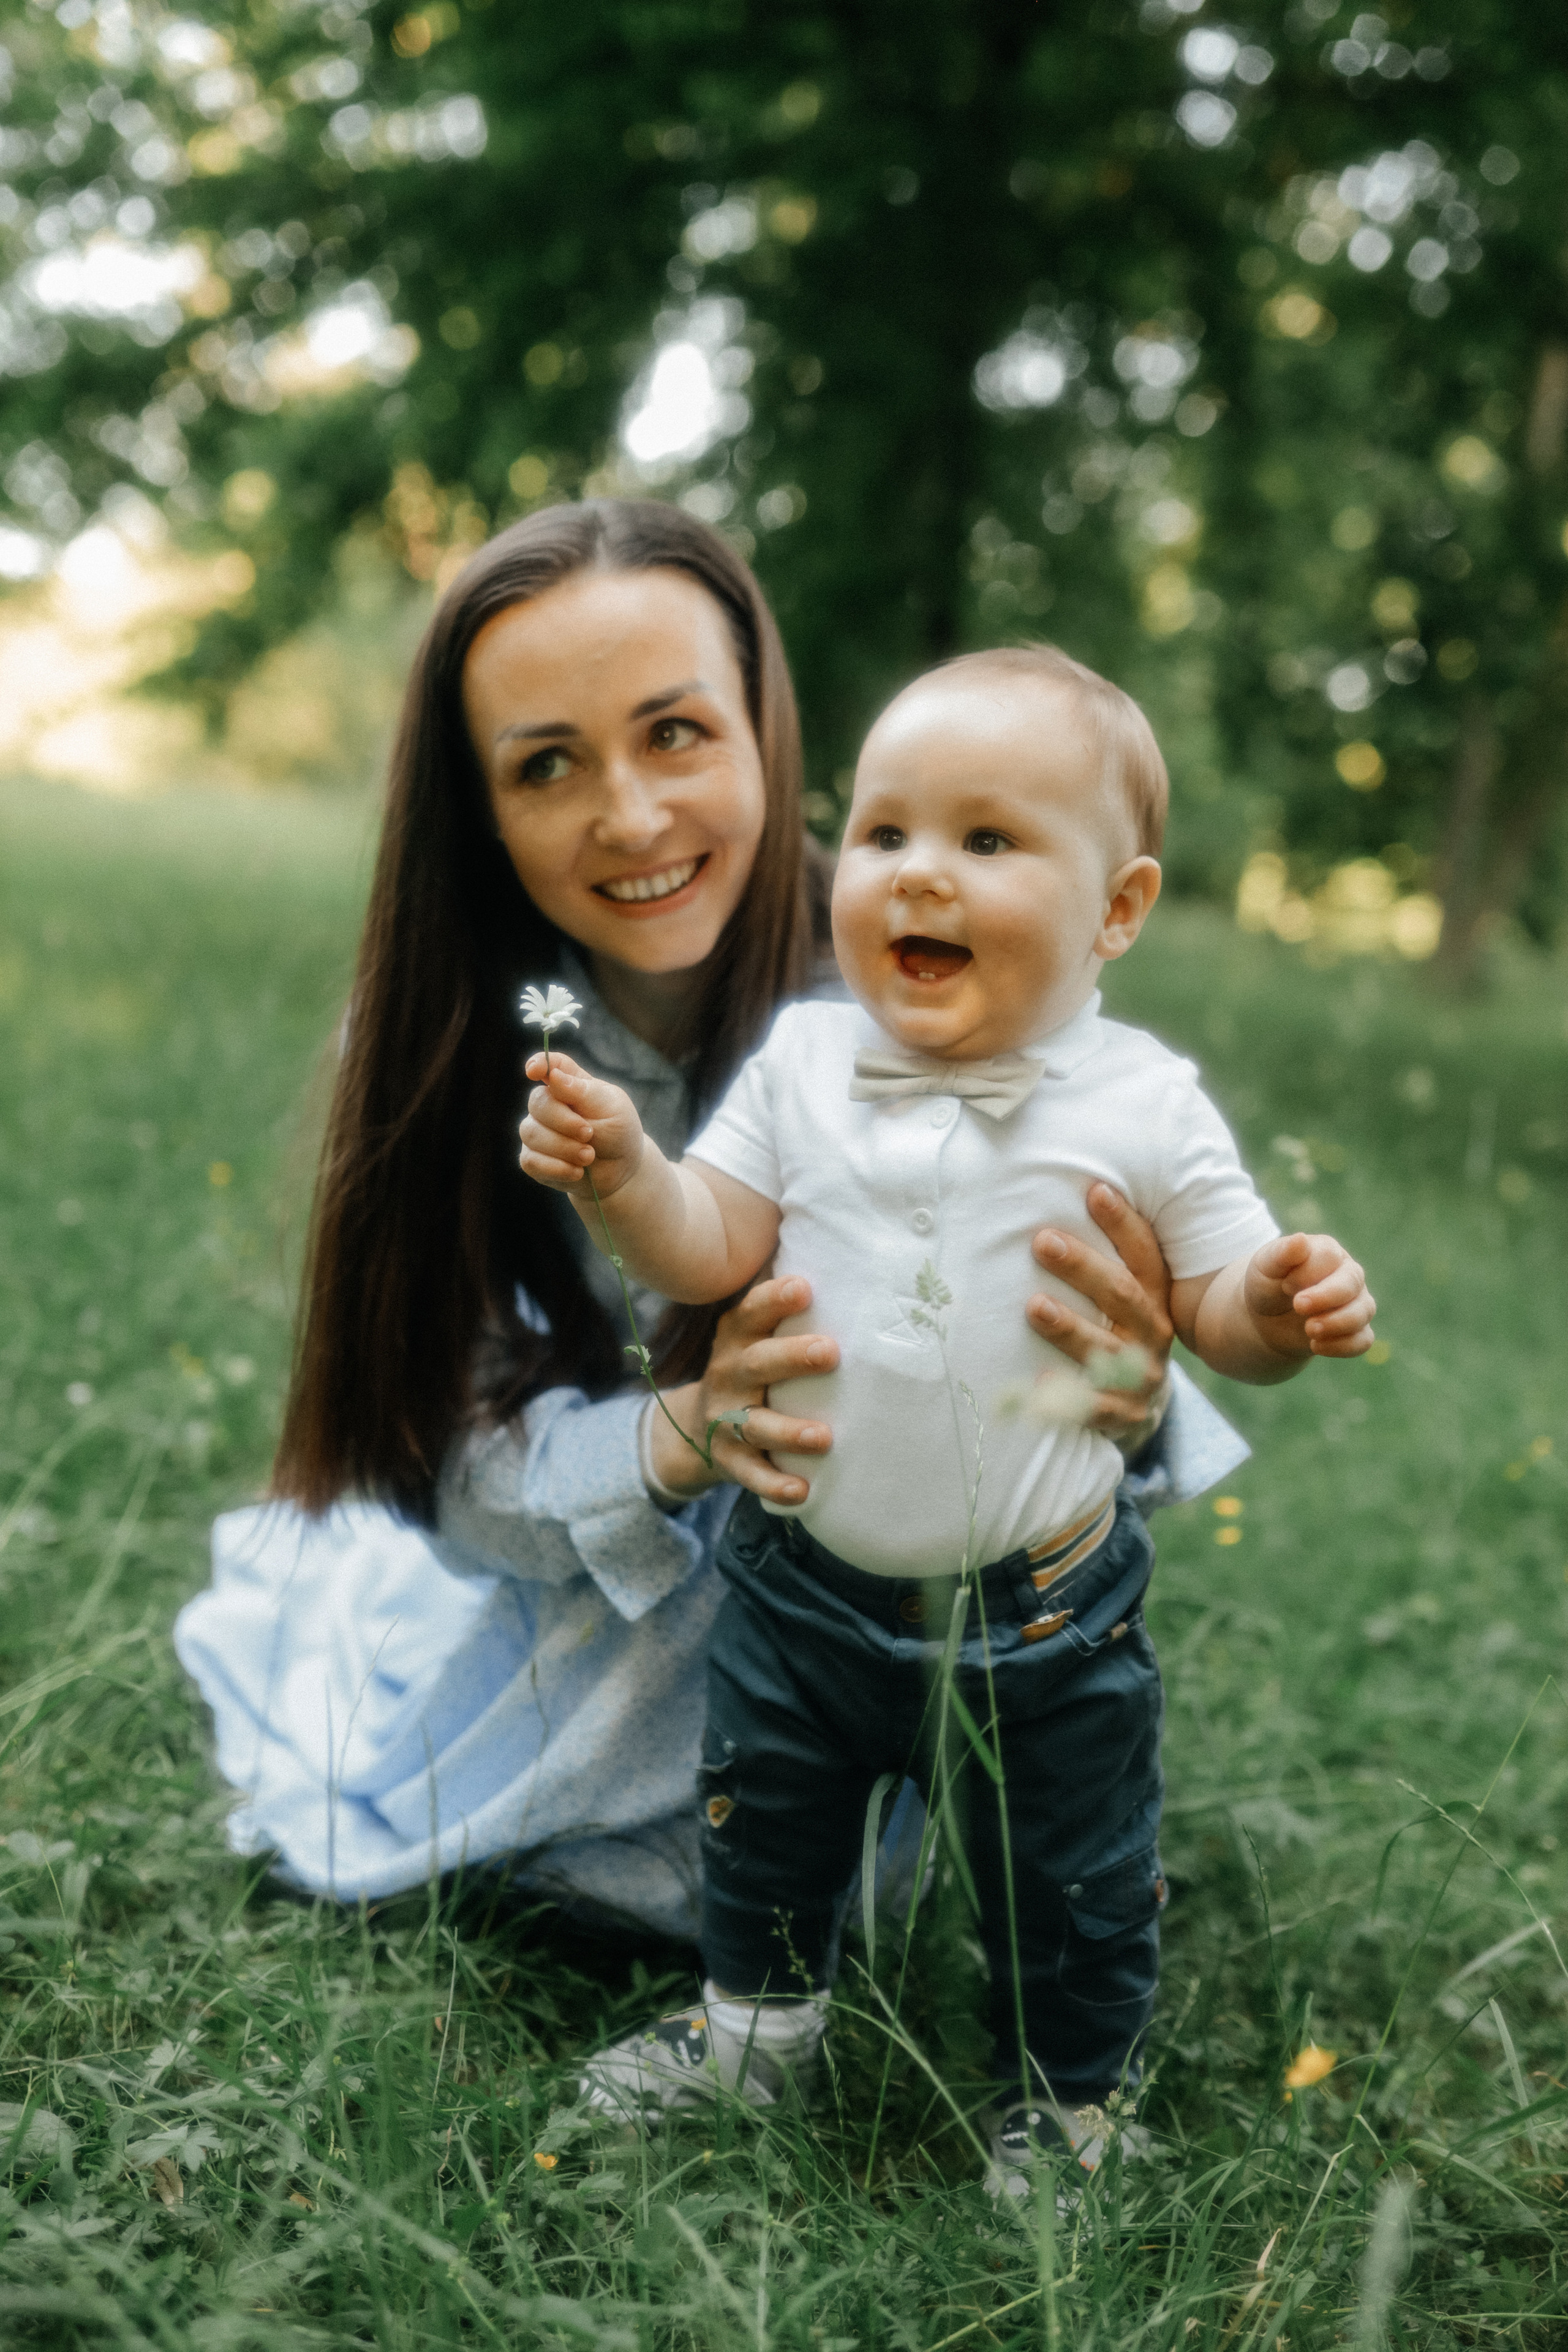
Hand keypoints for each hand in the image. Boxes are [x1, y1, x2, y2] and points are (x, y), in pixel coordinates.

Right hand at [518, 1051, 642, 1198]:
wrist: (622, 1170)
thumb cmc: (619, 1132)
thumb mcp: (613, 1108)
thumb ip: (583, 1092)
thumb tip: (553, 1076)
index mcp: (569, 1084)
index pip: (550, 1064)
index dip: (539, 1063)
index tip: (533, 1072)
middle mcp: (549, 1104)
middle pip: (538, 1102)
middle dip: (564, 1121)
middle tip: (589, 1134)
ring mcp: (538, 1131)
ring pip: (531, 1133)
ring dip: (563, 1148)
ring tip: (589, 1156)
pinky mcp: (534, 1159)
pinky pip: (530, 1161)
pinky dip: (556, 1168)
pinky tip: (577, 1172)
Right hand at [647, 1276, 838, 1504]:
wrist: (697, 1425)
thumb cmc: (751, 1361)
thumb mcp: (756, 1327)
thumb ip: (784, 1291)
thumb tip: (833, 1231)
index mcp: (737, 1335)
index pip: (751, 1312)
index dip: (775, 1300)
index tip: (805, 1287)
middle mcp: (728, 1373)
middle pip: (756, 1364)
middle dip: (791, 1358)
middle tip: (831, 1352)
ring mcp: (724, 1418)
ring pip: (754, 1423)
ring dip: (789, 1429)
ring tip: (825, 1436)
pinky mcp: (727, 1459)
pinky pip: (749, 1474)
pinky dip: (774, 1484)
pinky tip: (802, 1492)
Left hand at [1027, 1184, 1173, 1440]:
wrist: (1136, 1404)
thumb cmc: (1115, 1330)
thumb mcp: (1122, 1295)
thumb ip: (1103, 1258)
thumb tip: (1072, 1193)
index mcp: (1155, 1297)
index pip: (1144, 1255)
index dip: (1123, 1224)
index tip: (1095, 1191)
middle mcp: (1154, 1333)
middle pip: (1121, 1296)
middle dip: (1083, 1268)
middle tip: (1043, 1242)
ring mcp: (1141, 1377)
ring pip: (1106, 1351)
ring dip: (1069, 1328)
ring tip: (1034, 1306)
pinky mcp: (1123, 1414)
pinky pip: (1095, 1408)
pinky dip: (1068, 1395)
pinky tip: (1039, 1380)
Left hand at [1244, 1232, 1374, 1358]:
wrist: (1267, 1319)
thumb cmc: (1268, 1285)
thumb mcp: (1265, 1267)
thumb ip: (1282, 1253)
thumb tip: (1301, 1239)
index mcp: (1327, 1251)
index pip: (1329, 1256)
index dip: (1307, 1273)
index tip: (1284, 1285)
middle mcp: (1348, 1274)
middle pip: (1351, 1283)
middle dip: (1325, 1297)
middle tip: (1298, 1307)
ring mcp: (1357, 1303)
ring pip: (1363, 1312)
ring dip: (1336, 1324)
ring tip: (1309, 1330)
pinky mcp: (1356, 1330)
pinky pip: (1363, 1340)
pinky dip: (1342, 1346)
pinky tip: (1316, 1346)